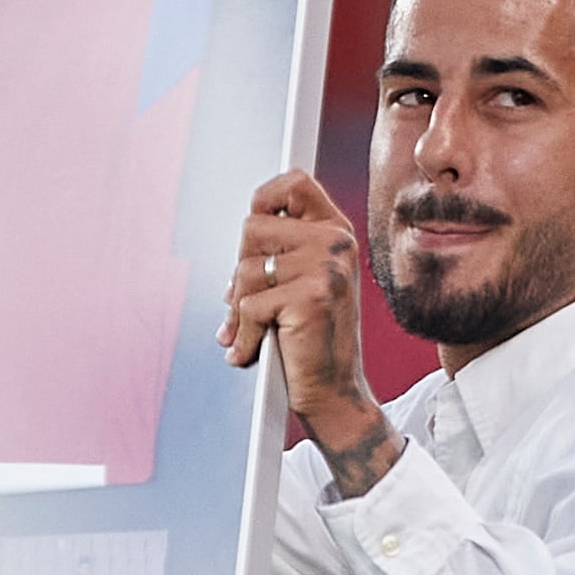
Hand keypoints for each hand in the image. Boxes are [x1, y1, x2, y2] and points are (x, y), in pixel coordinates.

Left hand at [221, 171, 401, 495]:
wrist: (334, 392)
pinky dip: (241, 335)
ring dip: (238, 310)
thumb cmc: (311, 340)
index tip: (251, 236)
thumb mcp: (303, 283)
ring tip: (252, 332)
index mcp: (336, 232)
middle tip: (247, 304)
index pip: (294, 182)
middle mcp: (336, 242)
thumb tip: (242, 240)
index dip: (263, 199)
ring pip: (245, 270)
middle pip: (253, 227)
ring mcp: (327, 267)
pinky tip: (250, 351)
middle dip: (240, 270)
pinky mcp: (312, 296)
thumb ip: (281, 252)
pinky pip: (248, 306)